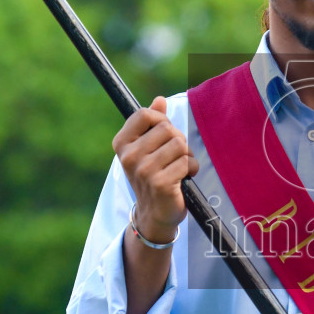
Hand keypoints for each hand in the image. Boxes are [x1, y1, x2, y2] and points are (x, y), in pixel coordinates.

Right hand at [114, 96, 196, 243]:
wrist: (154, 213)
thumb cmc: (153, 175)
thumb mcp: (148, 148)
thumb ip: (153, 123)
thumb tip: (159, 100)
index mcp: (122, 143)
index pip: (145, 114)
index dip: (162, 120)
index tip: (164, 134)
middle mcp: (129, 156)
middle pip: (167, 128)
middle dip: (178, 140)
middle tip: (174, 157)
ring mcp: (143, 170)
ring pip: (179, 144)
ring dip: (187, 156)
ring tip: (179, 168)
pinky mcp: (160, 183)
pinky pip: (187, 162)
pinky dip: (191, 169)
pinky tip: (184, 179)